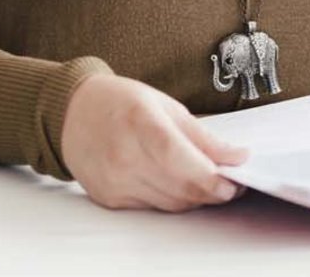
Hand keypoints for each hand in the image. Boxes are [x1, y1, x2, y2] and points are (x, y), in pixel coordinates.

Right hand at [60, 73, 247, 211]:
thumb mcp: (164, 105)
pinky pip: (153, 207)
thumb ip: (202, 135)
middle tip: (229, 183)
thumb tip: (237, 157)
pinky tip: (172, 181)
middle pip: (181, 187)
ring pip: (171, 203)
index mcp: (140, 122)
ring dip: (194, 196)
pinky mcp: (110, 198)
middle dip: (212, 190)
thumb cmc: (120, 102)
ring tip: (204, 181)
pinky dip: (170, 198)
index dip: (212, 176)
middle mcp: (123, 155)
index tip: (234, 180)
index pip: (180, 159)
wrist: (72, 112)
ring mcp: (114, 180)